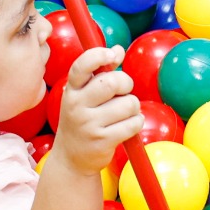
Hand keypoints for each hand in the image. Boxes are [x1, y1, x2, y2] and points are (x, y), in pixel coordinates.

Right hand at [50, 47, 141, 177]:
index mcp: (71, 90)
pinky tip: (127, 126)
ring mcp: (88, 125)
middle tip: (124, 91)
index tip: (112, 55)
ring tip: (123, 114)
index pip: (81, 66)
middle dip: (126, 83)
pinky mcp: (103, 141)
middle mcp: (76, 106)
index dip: (98, 56)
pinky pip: (134, 123)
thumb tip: (118, 49)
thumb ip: (101, 72)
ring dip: (133, 107)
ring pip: (129, 103)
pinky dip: (137, 122)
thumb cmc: (83, 120)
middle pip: (112, 82)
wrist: (71, 159)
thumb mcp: (84, 96)